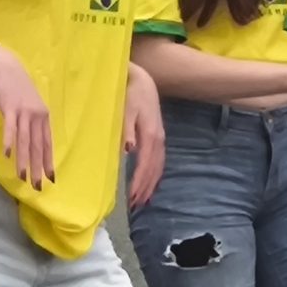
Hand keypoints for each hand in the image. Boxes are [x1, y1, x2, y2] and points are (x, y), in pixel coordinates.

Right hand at [0, 47, 54, 186]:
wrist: (5, 67)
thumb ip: (33, 123)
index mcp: (44, 117)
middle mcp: (37, 115)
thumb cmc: (17, 88)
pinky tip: (8, 155)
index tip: (50, 178)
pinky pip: (10, 127)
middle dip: (37, 167)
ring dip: (24, 160)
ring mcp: (24, 111)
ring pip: (25, 140)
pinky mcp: (10, 107)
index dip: (48, 162)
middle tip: (37, 185)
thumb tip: (34, 143)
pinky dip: (9, 141)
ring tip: (22, 177)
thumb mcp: (30, 106)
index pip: (47, 144)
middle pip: (37, 146)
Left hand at [123, 63, 165, 208]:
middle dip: (145, 188)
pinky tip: (151, 183)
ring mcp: (161, 139)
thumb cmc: (131, 94)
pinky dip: (156, 175)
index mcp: (149, 135)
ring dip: (151, 185)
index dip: (139, 182)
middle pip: (154, 170)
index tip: (132, 197)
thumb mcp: (126, 110)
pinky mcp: (159, 137)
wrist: (144, 81)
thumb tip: (130, 150)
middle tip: (136, 205)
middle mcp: (158, 140)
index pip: (145, 165)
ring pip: (158, 167)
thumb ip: (127, 130)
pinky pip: (160, 161)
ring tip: (143, 200)